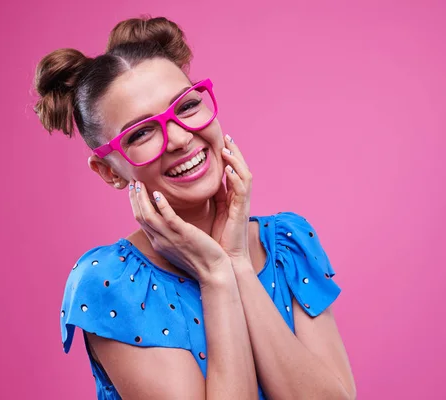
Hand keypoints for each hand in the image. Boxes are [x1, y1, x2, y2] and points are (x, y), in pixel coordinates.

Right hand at [129, 180, 230, 282]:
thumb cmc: (200, 258)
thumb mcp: (179, 247)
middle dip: (134, 198)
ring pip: (148, 216)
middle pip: (140, 217)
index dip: (135, 204)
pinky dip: (161, 206)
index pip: (141, 221)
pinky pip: (168, 218)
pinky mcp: (184, 235)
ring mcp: (171, 238)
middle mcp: (160, 241)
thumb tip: (169, 219)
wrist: (213, 272)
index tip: (134, 190)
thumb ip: (171, 234)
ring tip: (140, 183)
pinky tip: (158, 194)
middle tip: (133, 182)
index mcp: (159, 243)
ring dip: (142, 198)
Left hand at [211, 134, 252, 262]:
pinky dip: (235, 178)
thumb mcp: (214, 212)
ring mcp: (243, 204)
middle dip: (235, 151)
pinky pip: (241, 190)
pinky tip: (227, 169)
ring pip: (245, 175)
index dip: (229, 155)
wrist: (227, 260)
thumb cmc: (218, 239)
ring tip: (227, 148)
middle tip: (226, 136)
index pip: (233, 171)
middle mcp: (240, 198)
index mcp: (233, 198)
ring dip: (236, 160)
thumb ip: (212, 196)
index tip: (221, 140)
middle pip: (241, 168)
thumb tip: (200, 182)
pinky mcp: (241, 212)